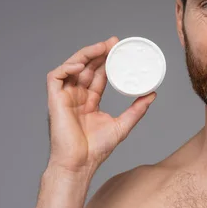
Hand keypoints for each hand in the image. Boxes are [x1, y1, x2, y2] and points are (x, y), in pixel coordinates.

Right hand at [45, 36, 156, 173]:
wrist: (80, 164)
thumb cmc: (96, 150)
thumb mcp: (123, 125)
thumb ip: (137, 109)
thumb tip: (152, 94)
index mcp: (89, 101)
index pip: (98, 75)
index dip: (107, 60)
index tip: (119, 48)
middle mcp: (76, 96)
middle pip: (86, 67)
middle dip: (98, 52)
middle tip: (114, 42)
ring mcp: (64, 98)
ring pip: (71, 67)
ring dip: (85, 55)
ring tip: (101, 48)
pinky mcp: (54, 101)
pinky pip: (55, 77)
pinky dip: (66, 68)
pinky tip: (80, 65)